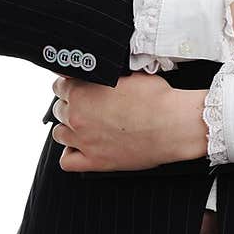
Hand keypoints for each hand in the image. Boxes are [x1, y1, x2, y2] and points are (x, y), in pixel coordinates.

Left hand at [50, 73, 207, 172]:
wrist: (174, 125)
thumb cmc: (157, 98)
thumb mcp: (128, 73)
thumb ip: (104, 73)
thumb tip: (98, 72)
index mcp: (82, 93)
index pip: (59, 86)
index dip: (70, 85)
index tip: (79, 87)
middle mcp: (78, 117)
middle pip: (59, 110)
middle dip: (71, 105)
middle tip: (88, 105)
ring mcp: (85, 141)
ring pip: (60, 134)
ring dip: (69, 128)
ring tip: (85, 126)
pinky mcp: (96, 162)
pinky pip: (67, 161)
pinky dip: (70, 154)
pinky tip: (81, 148)